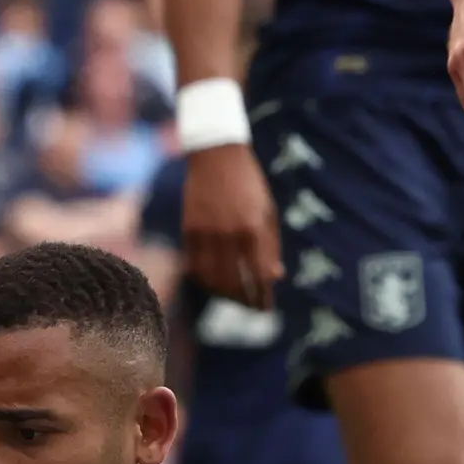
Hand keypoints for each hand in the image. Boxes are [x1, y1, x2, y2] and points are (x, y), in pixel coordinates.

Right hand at [179, 140, 278, 307]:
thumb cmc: (249, 184)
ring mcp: (206, 232)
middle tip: (251, 307)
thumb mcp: (268, 212)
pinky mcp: (189, 229)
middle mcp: (229, 234)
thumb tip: (274, 277)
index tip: (266, 308)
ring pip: (211, 278)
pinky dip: (204, 279)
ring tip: (233, 297)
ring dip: (223, 294)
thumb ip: (270, 246)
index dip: (262, 297)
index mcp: (253, 228)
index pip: (258, 276)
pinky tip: (213, 282)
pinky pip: (194, 265)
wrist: (217, 155)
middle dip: (244, 301)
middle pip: (234, 283)